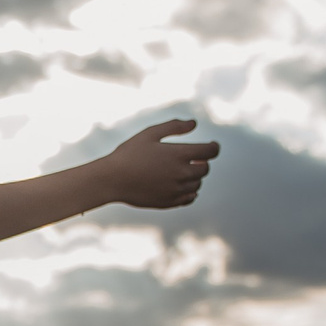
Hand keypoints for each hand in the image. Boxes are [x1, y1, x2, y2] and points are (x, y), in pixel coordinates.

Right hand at [97, 118, 216, 209]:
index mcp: (178, 154)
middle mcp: (181, 173)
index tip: (211, 145)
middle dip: (201, 162)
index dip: (214, 147)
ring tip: (180, 170)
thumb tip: (194, 123)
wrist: (112, 180)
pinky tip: (180, 185)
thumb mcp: (149, 134)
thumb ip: (174, 127)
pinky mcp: (169, 202)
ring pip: (198, 184)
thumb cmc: (128, 154)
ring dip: (194, 176)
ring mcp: (176, 190)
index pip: (210, 151)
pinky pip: (190, 198)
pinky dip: (190, 191)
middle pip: (205, 169)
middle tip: (192, 158)